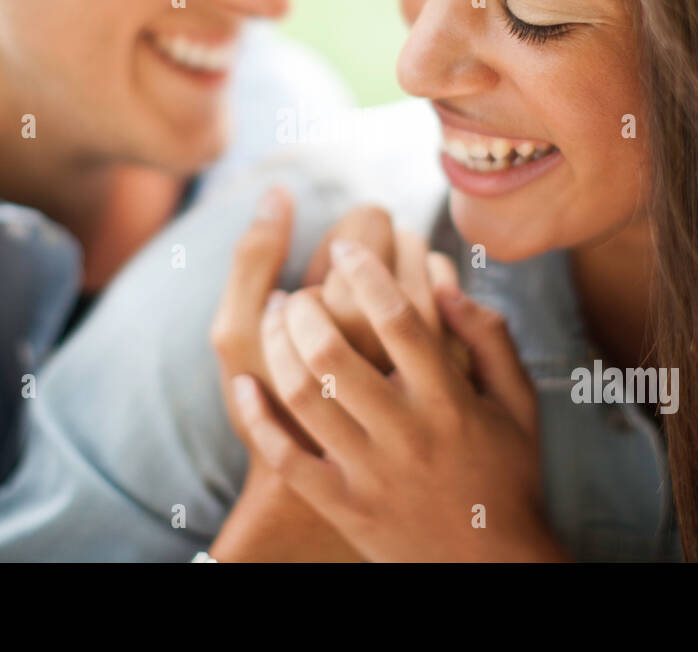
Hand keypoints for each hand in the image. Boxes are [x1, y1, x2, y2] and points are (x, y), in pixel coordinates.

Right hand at [209, 188, 461, 435]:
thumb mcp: (237, 339)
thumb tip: (278, 192)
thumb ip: (253, 264)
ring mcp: (421, 379)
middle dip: (394, 239)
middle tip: (378, 239)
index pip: (363, 239)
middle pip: (409, 257)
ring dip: (422, 258)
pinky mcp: (447, 398)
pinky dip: (449, 292)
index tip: (345, 240)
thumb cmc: (267, 407)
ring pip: (437, 288)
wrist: (305, 503)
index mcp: (332, 329)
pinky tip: (431, 287)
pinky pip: (460, 325)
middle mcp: (384, 355)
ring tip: (403, 255)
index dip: (357, 230)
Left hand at [230, 239, 564, 561]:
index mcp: (450, 401)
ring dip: (277, 347)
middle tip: (298, 292)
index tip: (347, 246)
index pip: (399, 318)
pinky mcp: (342, 504)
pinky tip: (245, 384)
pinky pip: (285, 457)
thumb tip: (447, 280)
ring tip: (274, 318)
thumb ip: (488, 337)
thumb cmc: (508, 477)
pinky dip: (257, 417)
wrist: (492, 569)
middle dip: (305, 308)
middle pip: (334, 353)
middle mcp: (406, 433)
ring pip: (303, 396)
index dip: (366, 271)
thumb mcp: (519, 404)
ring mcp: (369, 472)